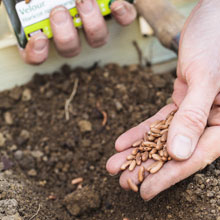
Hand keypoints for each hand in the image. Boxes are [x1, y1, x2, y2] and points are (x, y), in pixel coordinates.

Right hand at [19, 0, 135, 63]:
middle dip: (65, 35)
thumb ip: (35, 2)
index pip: (37, 55)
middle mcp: (72, 33)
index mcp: (48, 29)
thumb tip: (31, 3)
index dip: (37, 53)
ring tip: (83, 1)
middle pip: (70, 49)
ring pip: (96, 40)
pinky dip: (122, 15)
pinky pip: (123, 21)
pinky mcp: (115, 14)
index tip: (39, 38)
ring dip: (91, 24)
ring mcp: (94, 26)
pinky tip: (116, 5)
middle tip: (59, 13)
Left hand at [106, 0, 219, 199]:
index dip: (169, 177)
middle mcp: (210, 120)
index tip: (145, 192)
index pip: (195, 157)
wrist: (212, 17)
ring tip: (115, 164)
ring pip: (163, 137)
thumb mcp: (206, 78)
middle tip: (123, 182)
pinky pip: (158, 119)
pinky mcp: (181, 99)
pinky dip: (140, 130)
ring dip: (138, 151)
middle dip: (146, 167)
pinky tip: (122, 142)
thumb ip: (193, 116)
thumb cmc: (217, 40)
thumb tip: (179, 153)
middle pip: (175, 151)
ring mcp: (194, 111)